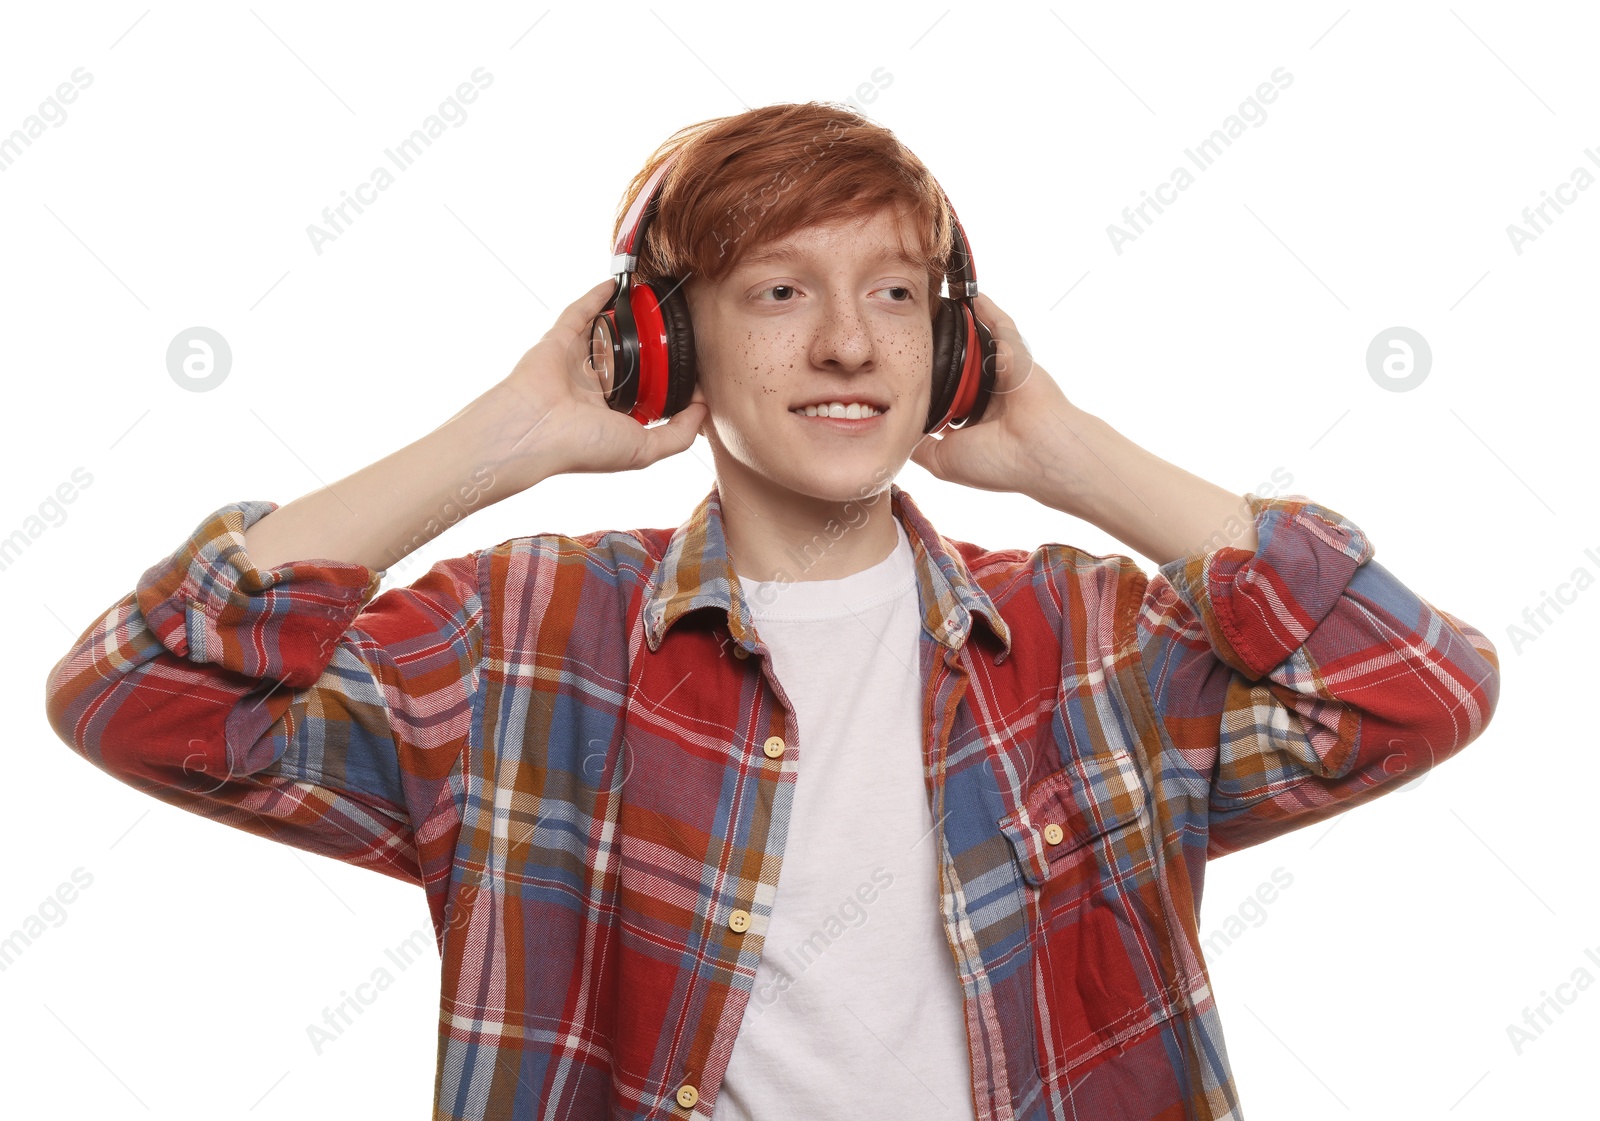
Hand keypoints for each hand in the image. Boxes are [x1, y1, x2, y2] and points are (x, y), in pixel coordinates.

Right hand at [484, 280, 708, 485]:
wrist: (535, 430)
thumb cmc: (583, 446)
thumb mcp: (644, 450)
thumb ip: (679, 434)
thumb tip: (703, 408)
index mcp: (610, 416)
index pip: (643, 395)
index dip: (667, 384)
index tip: (693, 370)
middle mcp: (592, 389)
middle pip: (627, 361)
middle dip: (649, 350)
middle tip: (678, 333)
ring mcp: (575, 363)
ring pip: (605, 335)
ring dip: (624, 320)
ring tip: (651, 305)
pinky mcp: (558, 341)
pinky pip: (580, 312)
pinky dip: (596, 297)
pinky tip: (616, 286)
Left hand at [907, 293, 1075, 495]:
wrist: (1038, 451)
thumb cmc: (996, 462)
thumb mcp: (943, 460)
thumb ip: (920, 445)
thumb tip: (897, 435)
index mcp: (971, 420)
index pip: (942, 396)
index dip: (920, 386)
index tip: (892, 373)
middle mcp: (987, 393)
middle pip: (953, 366)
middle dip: (931, 353)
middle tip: (900, 333)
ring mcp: (1002, 370)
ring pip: (972, 343)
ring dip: (953, 326)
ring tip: (926, 307)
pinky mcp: (1015, 350)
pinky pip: (997, 322)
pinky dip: (984, 307)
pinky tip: (966, 293)